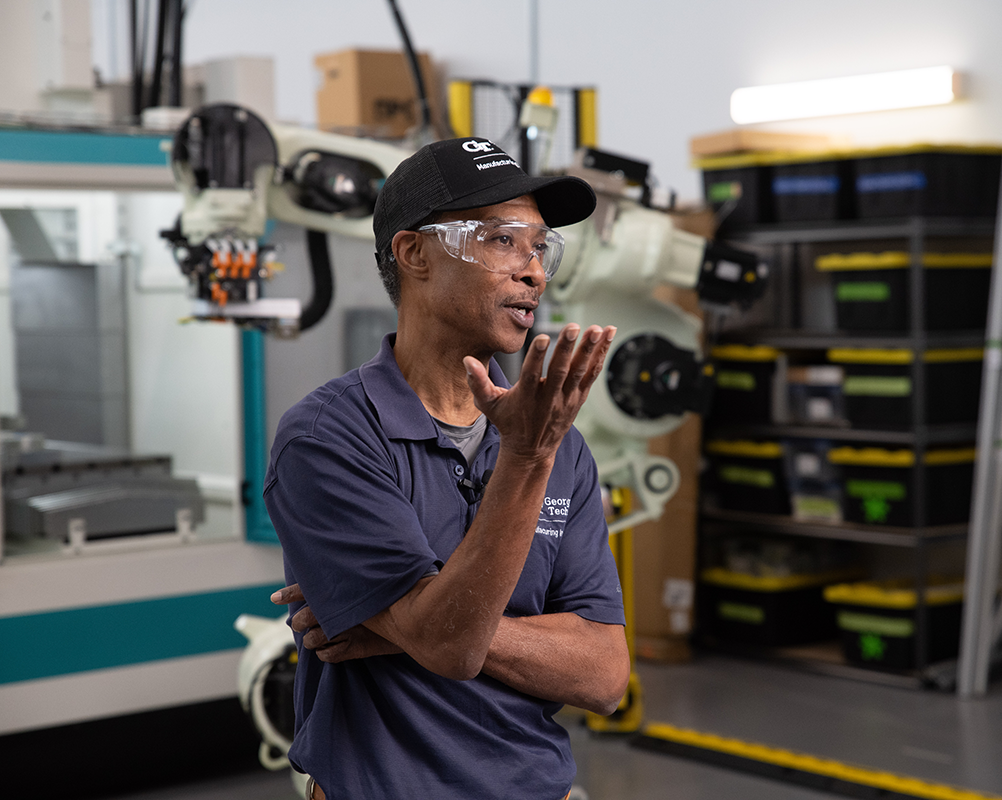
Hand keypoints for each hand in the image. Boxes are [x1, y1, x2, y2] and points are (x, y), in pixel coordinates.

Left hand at [271, 583, 401, 662]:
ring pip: (314, 639)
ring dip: (312, 641)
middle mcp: (344, 607)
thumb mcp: (373, 587)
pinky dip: (326, 654)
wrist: (420, 618)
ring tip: (319, 639)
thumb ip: (353, 588)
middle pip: (307, 616)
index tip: (274, 598)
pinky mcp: (357, 646)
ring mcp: (350, 628)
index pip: (310, 587)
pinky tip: (332, 649)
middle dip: (299, 622)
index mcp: (345, 590)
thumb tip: (331, 589)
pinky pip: (329, 655)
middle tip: (300, 625)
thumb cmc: (397, 600)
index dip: (291, 592)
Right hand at [463, 323, 615, 460]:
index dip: (537, 357)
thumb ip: (477, 383)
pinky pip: (591, 375)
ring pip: (579, 373)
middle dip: (567, 349)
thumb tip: (467, 360)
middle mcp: (548, 399)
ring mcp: (566, 399)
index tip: (543, 338)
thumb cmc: (508, 423)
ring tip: (597, 329)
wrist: (531, 450)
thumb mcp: (488, 405)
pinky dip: (600, 356)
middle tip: (573, 327)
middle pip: (559, 372)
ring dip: (589, 350)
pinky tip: (608, 337)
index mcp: (526, 397)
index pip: (532, 375)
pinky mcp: (578, 399)